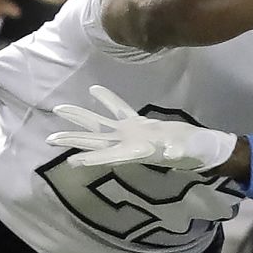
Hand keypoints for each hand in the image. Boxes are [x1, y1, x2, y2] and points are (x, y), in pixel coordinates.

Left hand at [46, 85, 236, 171]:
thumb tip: (173, 151)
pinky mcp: (138, 125)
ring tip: (60, 110)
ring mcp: (131, 134)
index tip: (71, 161)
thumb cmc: (196, 151)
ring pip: (101, 125)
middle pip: (97, 141)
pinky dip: (107, 100)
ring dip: (81, 118)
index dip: (92, 158)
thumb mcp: (188, 151)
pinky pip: (119, 110)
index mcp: (139, 152)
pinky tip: (94, 91)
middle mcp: (129, 145)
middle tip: (51, 139)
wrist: (202, 148)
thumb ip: (180, 150)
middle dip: (75, 139)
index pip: (111, 156)